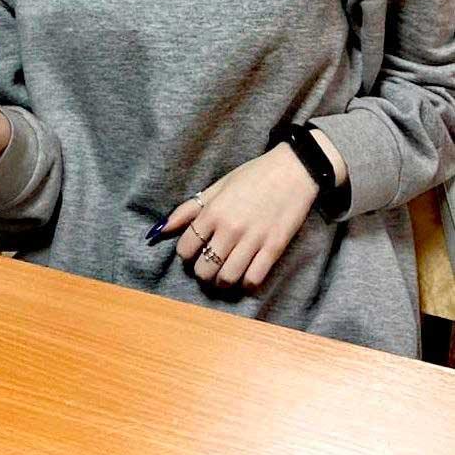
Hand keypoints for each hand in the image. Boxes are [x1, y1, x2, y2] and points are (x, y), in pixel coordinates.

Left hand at [163, 144, 318, 291]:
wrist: (292, 171)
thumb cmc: (252, 176)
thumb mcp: (216, 187)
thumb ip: (188, 209)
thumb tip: (161, 229)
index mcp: (212, 212)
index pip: (186, 247)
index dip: (186, 254)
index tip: (193, 252)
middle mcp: (230, 229)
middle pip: (205, 269)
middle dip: (202, 272)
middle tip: (208, 266)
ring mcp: (253, 240)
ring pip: (228, 278)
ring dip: (222, 281)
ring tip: (224, 274)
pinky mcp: (274, 248)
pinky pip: (254, 279)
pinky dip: (246, 283)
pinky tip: (245, 275)